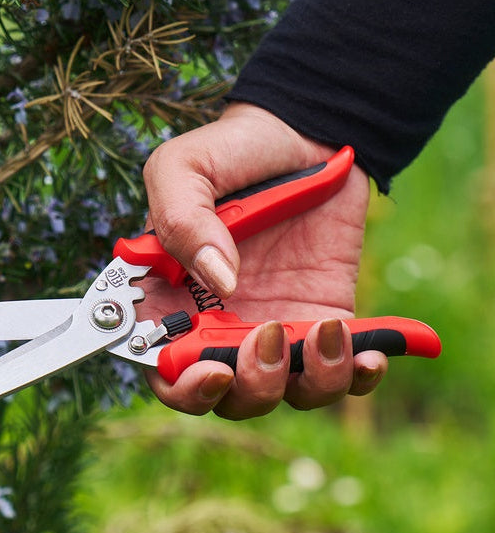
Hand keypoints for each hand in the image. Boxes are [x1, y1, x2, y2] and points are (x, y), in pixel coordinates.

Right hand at [138, 102, 387, 418]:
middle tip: (265, 339)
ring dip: (305, 382)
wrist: (307, 135)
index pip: (163, 366)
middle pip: (222, 396)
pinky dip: (356, 377)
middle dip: (246, 388)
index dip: (181, 385)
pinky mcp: (322, 324)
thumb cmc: (234, 150)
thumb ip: (182, 220)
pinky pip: (339, 374)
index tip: (211, 370)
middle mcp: (217, 324)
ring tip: (327, 331)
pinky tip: (369, 352)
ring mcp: (271, 328)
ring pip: (281, 394)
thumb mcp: (185, 166)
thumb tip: (220, 282)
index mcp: (170, 297)